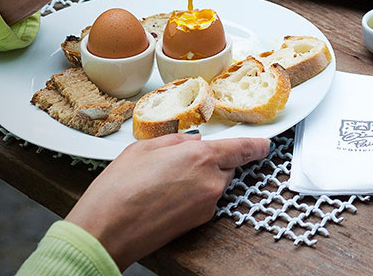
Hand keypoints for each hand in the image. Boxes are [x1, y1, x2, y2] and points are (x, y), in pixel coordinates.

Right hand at [65, 133, 270, 269]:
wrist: (108, 229)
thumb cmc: (119, 188)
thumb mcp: (145, 147)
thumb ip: (176, 142)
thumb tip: (190, 143)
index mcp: (201, 157)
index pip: (243, 149)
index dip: (256, 146)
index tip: (264, 144)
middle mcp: (211, 182)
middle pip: (227, 167)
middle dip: (211, 161)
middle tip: (180, 162)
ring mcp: (207, 205)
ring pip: (214, 184)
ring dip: (200, 179)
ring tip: (164, 181)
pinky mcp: (199, 223)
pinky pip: (203, 201)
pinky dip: (191, 196)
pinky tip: (164, 196)